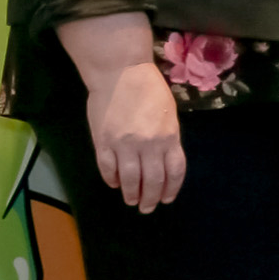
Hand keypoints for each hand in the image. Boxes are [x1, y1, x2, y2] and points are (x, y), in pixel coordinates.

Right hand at [80, 54, 186, 212]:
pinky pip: (108, 168)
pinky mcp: (104, 142)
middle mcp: (149, 144)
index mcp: (169, 136)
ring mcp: (124, 144)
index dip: (171, 189)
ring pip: (130, 179)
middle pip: (153, 181)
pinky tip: (115, 183)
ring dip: (131, 194)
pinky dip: (112, 179)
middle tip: (146, 207)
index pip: (174, 172)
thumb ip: (168, 138)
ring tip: (131, 200)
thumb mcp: (168, 114)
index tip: (166, 199)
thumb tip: (164, 163)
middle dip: (150, 198)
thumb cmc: (149, 89)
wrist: (120, 72)